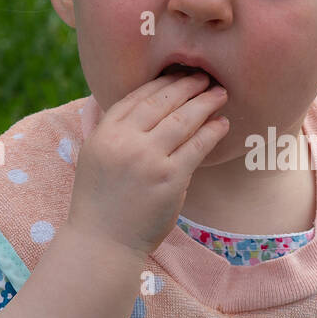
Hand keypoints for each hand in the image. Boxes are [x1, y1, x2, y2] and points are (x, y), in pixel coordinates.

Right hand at [67, 70, 229, 259]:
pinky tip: (222, 124)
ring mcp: (148, 158)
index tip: (178, 74)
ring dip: (205, 103)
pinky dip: (212, 131)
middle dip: (187, 85)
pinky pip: (197, 146)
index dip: (161, 83)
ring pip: (183, 120)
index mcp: (104, 133)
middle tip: (206, 76)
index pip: (137, 97)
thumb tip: (124, 106)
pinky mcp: (170, 178)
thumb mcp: (94, 157)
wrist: (103, 243)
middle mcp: (124, 140)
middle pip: (162, 102)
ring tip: (220, 94)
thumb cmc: (100, 204)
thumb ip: (108, 130)